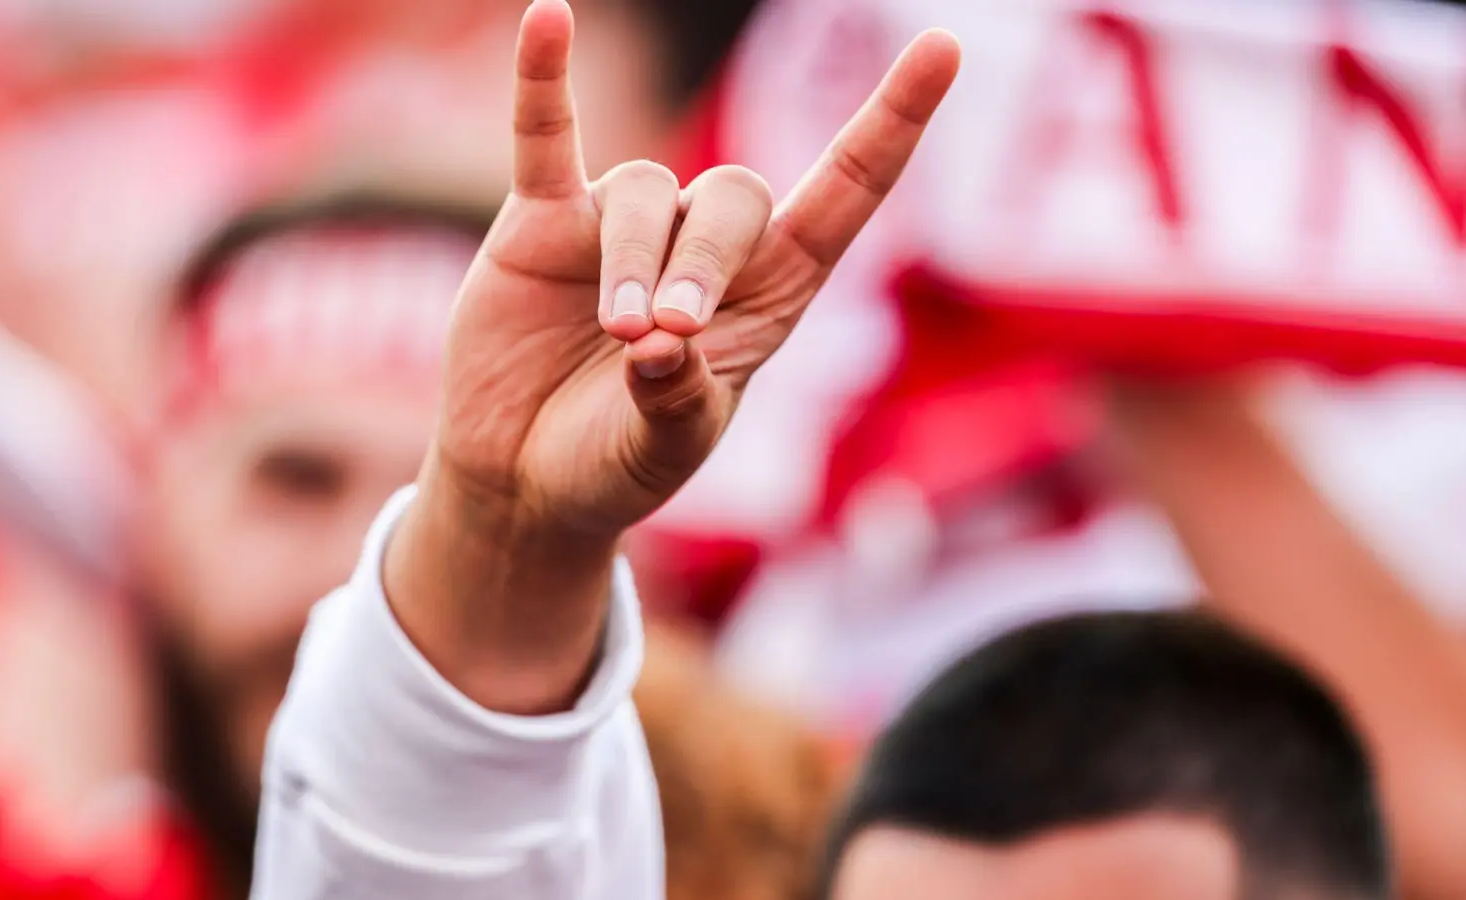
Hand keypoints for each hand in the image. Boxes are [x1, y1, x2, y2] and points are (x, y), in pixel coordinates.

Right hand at [390, 0, 958, 711]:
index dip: (893, 123)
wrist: (523, 482)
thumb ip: (674, 407)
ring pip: (647, 191)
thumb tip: (662, 347)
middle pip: (736, 199)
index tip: (942, 48)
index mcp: (770, 296)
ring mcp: (623, 225)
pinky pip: (546, 136)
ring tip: (617, 331)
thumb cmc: (614, 467)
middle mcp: (705, 247)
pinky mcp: (541, 221)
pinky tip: (548, 20)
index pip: (846, 194)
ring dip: (634, 258)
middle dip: (706, 259)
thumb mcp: (662, 452)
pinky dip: (545, 82)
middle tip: (666, 331)